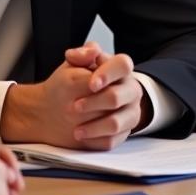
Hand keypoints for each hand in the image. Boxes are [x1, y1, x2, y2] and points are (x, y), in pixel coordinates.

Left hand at [0, 44, 144, 148]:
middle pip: (118, 96)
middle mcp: (130, 90)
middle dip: (94, 103)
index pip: (123, 65)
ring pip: (116, 123)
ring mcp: (129, 113)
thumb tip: (82, 53)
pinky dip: (95, 140)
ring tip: (76, 128)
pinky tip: (81, 135)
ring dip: (94, 126)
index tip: (91, 84)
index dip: (108, 73)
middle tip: (73, 107)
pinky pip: (112, 141)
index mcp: (121, 70)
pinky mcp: (123, 133)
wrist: (65, 107)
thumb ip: (82, 54)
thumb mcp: (76, 64)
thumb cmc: (75, 82)